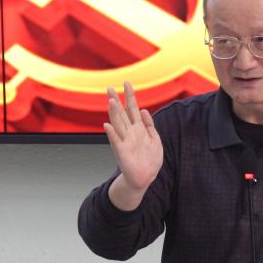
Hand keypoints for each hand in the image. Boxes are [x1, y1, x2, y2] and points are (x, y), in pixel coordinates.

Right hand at [103, 82, 162, 207]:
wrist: (145, 179)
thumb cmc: (150, 160)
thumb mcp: (155, 140)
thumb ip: (149, 125)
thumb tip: (144, 110)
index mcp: (139, 129)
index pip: (133, 108)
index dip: (130, 96)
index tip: (127, 83)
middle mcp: (130, 133)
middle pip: (121, 113)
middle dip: (116, 100)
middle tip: (109, 87)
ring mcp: (125, 141)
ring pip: (118, 124)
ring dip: (114, 113)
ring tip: (110, 101)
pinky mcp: (122, 152)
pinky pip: (116, 141)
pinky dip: (112, 134)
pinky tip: (107, 125)